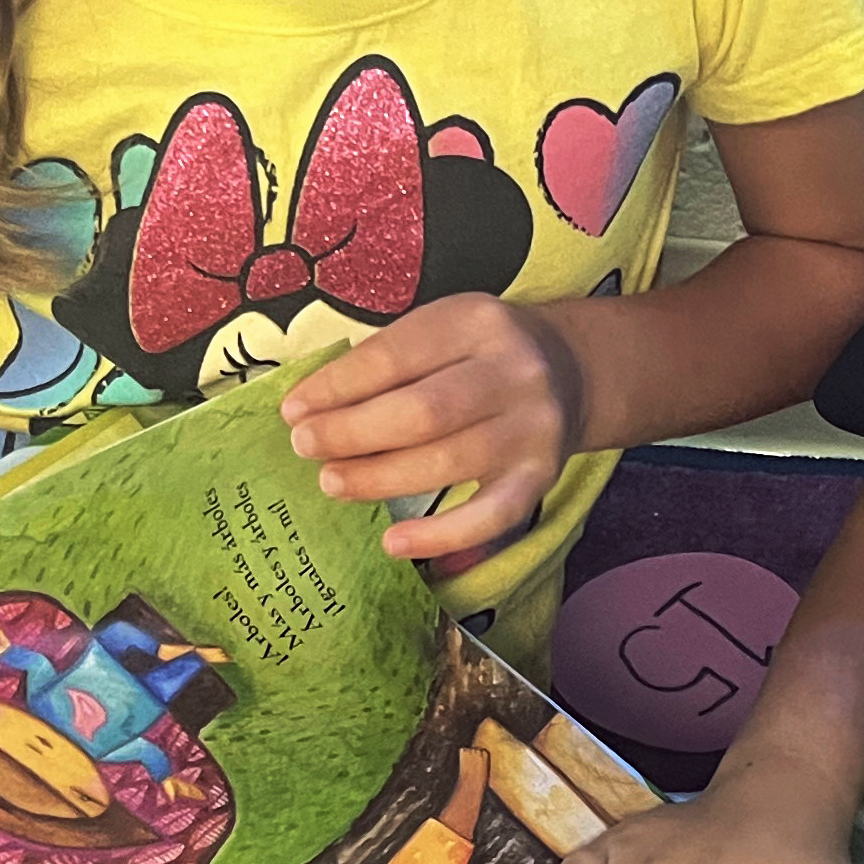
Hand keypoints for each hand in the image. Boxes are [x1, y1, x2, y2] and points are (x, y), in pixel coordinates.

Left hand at [283, 295, 584, 563]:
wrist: (571, 371)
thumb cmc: (478, 353)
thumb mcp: (441, 331)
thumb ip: (386, 363)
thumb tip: (309, 411)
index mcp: (476, 321)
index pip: (395, 356)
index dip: (338, 387)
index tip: (293, 410)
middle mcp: (513, 371)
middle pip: (422, 411)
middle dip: (352, 433)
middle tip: (305, 448)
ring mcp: (532, 428)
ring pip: (448, 462)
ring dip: (379, 478)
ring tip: (332, 482)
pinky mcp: (542, 477)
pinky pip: (490, 516)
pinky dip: (440, 536)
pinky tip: (392, 542)